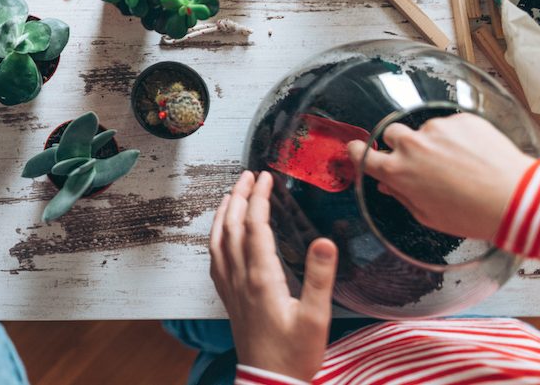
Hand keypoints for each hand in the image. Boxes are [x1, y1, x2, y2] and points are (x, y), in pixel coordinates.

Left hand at [210, 171, 336, 381]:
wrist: (269, 381)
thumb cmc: (295, 353)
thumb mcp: (317, 317)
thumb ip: (320, 277)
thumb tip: (325, 241)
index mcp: (262, 278)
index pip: (256, 227)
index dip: (260, 199)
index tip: (266, 177)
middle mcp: (240, 278)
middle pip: (233, 227)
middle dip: (239, 197)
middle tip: (248, 175)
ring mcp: (231, 288)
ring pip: (218, 241)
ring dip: (224, 214)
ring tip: (232, 194)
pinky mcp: (229, 298)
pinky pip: (215, 259)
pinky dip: (217, 237)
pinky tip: (222, 234)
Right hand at [348, 113, 535, 240]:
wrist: (516, 199)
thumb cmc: (471, 214)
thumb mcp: (428, 216)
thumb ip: (402, 196)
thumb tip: (387, 183)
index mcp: (398, 172)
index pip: (362, 154)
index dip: (359, 152)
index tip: (360, 151)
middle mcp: (412, 146)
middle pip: (392, 134)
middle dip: (401, 144)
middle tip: (421, 160)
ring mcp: (437, 129)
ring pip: (425, 130)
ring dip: (434, 142)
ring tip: (459, 162)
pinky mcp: (461, 120)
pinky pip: (451, 124)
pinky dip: (458, 136)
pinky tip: (474, 155)